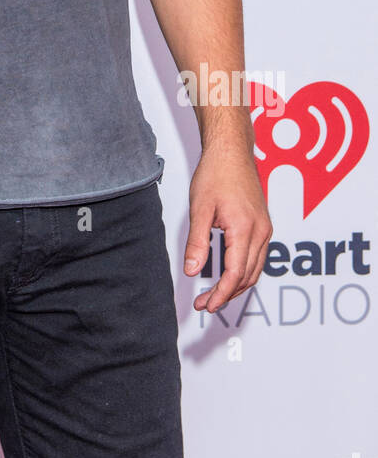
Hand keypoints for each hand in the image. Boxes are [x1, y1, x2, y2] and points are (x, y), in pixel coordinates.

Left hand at [183, 146, 271, 312]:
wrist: (232, 151)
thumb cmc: (216, 174)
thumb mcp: (199, 208)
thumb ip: (197, 242)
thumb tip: (191, 271)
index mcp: (245, 229)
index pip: (235, 274)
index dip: (221, 294)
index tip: (206, 305)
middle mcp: (261, 232)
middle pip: (247, 276)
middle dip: (226, 294)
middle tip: (204, 304)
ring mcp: (265, 228)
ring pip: (255, 269)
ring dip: (236, 286)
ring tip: (213, 294)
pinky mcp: (264, 225)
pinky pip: (257, 257)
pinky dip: (244, 272)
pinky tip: (228, 275)